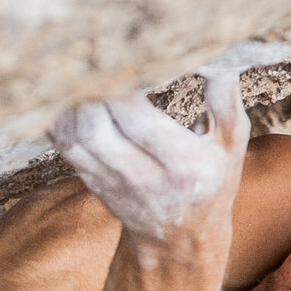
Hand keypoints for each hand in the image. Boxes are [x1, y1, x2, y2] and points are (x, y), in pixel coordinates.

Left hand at [48, 69, 247, 253]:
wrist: (178, 238)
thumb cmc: (211, 180)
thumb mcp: (231, 142)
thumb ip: (225, 97)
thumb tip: (217, 52)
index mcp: (182, 166)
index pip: (140, 122)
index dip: (122, 88)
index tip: (123, 54)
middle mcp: (142, 178)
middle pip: (97, 130)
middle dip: (90, 90)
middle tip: (94, 54)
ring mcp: (110, 182)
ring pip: (74, 138)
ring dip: (71, 101)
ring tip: (81, 67)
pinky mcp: (89, 180)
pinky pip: (64, 145)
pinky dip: (59, 117)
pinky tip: (66, 91)